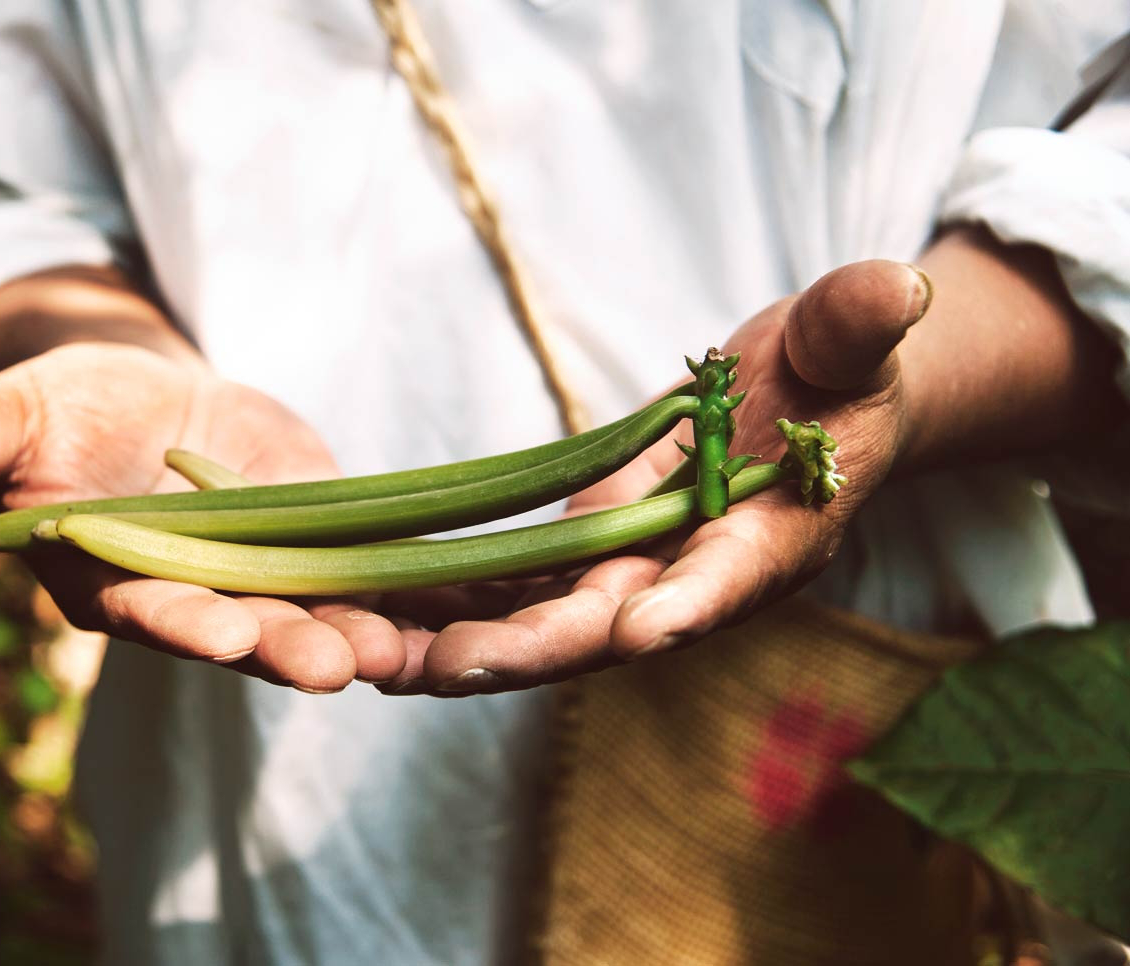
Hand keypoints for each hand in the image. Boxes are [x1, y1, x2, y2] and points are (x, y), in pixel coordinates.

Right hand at [0, 342, 407, 691]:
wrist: (146, 405)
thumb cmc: (68, 411)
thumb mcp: (19, 409)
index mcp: (117, 577)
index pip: (148, 606)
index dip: (184, 618)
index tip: (222, 630)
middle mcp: (197, 595)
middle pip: (245, 628)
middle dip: (289, 647)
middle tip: (340, 665)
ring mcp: (268, 573)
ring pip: (318, 611)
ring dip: (362, 632)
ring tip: (407, 646)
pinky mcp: (324, 539)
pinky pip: (373, 567)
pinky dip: (413, 586)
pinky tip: (463, 596)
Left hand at [378, 258, 930, 694]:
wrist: (802, 407)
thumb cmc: (837, 373)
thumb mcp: (852, 339)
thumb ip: (858, 324)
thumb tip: (893, 286)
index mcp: (776, 535)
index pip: (736, 572)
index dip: (692, 600)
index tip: (639, 629)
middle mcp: (698, 576)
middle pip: (616, 623)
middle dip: (535, 648)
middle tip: (449, 667)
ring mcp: (637, 573)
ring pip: (550, 625)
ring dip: (471, 648)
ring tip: (383, 663)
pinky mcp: (590, 557)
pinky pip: (518, 593)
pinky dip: (458, 609)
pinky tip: (386, 619)